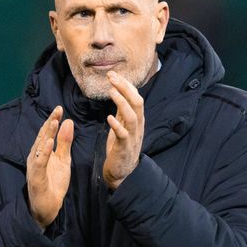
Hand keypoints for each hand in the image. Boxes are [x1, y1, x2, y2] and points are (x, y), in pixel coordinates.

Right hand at [26, 106, 73, 230]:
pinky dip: (43, 153)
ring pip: (39, 148)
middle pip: (42, 137)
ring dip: (46, 134)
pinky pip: (39, 163)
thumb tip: (68, 122)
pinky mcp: (36, 178)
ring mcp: (34, 167)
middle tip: (58, 109)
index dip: (53, 121)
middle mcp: (35, 157)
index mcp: (42, 152)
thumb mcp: (64, 161)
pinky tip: (49, 143)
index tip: (60, 109)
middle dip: (50, 123)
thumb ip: (65, 143)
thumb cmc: (54, 184)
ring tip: (54, 122)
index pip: (47, 133)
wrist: (47, 209)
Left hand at [103, 71, 144, 189]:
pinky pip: (123, 135)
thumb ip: (122, 111)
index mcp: (137, 120)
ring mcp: (133, 137)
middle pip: (137, 102)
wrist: (122, 172)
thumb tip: (119, 92)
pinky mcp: (125, 148)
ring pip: (132, 116)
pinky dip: (117, 125)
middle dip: (125, 88)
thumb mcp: (122, 126)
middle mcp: (138, 126)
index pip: (135, 97)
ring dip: (121, 102)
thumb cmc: (121, 148)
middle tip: (111, 77)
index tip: (112, 74)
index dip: (125, 84)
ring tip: (111, 91)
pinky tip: (109, 118)